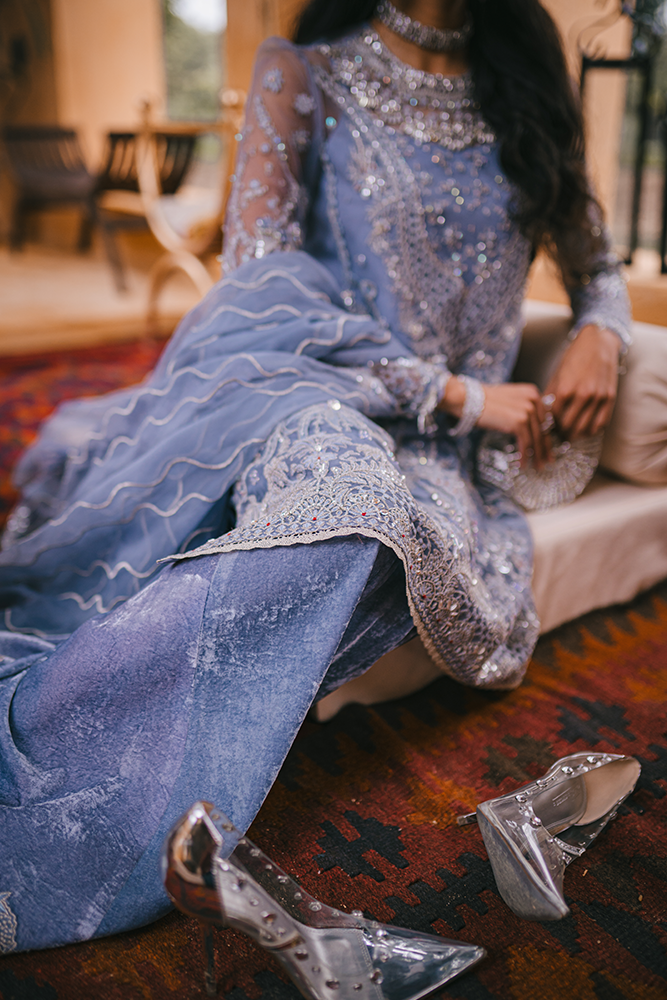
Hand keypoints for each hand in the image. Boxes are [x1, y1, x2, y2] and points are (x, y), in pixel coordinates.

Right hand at [439, 378, 550, 468]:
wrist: (468, 399)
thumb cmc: (483, 401)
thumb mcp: (509, 401)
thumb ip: (522, 409)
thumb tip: (529, 430)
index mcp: (533, 393)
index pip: (544, 418)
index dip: (546, 435)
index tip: (547, 448)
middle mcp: (533, 400)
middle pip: (542, 429)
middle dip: (545, 448)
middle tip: (547, 461)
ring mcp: (527, 410)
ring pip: (536, 438)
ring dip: (536, 455)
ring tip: (536, 467)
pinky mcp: (519, 422)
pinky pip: (526, 443)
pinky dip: (525, 456)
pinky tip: (522, 465)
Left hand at [545, 324, 620, 439]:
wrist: (598, 343)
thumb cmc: (575, 357)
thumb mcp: (557, 375)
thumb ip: (551, 396)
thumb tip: (543, 414)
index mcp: (565, 389)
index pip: (554, 418)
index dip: (549, 425)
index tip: (547, 427)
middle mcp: (583, 395)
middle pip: (569, 427)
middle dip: (561, 432)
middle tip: (557, 434)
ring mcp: (598, 397)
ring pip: (585, 429)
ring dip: (576, 434)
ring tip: (569, 434)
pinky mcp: (610, 398)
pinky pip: (601, 423)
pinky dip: (591, 430)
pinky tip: (585, 429)